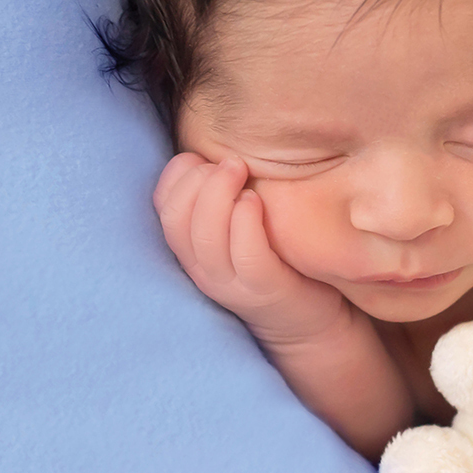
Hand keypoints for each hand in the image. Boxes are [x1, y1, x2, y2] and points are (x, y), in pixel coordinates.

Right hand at [152, 152, 350, 344]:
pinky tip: (255, 201)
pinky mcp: (265, 291)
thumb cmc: (274, 259)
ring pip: (205, 236)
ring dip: (218, 194)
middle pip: (177, 219)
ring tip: (239, 170)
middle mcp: (203, 269)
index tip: (202, 158)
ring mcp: (231, 283)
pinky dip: (244, 222)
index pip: (162, 207)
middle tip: (229, 162)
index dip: (175, 175)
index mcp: (191, 250)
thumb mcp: (237, 228)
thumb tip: (217, 150)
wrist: (309, 322)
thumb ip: (222, 197)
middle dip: (196, 180)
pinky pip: (245, 254)